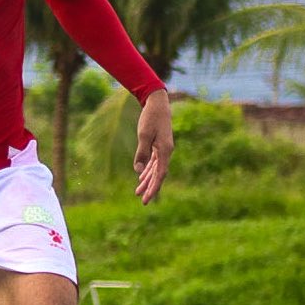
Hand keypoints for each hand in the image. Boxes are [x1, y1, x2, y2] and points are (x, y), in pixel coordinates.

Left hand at [133, 89, 172, 203]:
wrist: (157, 103)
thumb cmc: (150, 117)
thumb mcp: (144, 135)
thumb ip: (141, 153)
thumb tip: (138, 171)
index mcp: (165, 150)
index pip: (160, 174)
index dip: (154, 187)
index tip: (147, 198)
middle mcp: (166, 151)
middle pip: (158, 174)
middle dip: (150, 188)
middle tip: (142, 201)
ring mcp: (163, 148)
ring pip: (155, 169)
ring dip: (147, 180)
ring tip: (138, 192)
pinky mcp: (158, 145)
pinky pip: (154, 162)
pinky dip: (148, 169)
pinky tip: (141, 176)